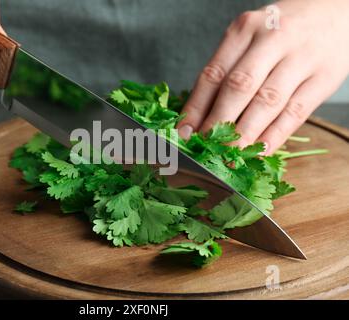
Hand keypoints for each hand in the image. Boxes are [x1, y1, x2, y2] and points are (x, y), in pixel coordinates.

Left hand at [177, 0, 348, 153]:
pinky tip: (260, 151)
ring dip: (245, 134)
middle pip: (239, 87)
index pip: (214, 74)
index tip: (184, 133)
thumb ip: (228, 71)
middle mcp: (272, 40)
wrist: (335, 11)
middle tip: (205, 148)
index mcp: (245, 29)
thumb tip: (200, 117)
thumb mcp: (250, 38)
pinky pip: (295, 112)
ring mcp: (301, 58)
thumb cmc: (281, 30)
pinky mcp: (324, 77)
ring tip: (229, 155)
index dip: (196, 107)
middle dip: (218, 123)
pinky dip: (275, 135)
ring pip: (267, 102)